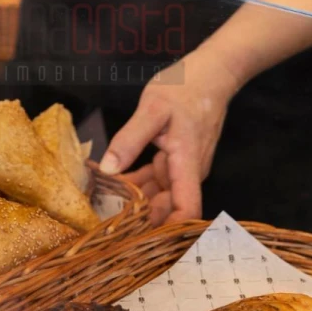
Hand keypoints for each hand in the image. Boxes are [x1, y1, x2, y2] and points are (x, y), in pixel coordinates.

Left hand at [100, 50, 240, 224]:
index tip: (137, 237)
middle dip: (141, 218)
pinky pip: (155, 179)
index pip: (186, 209)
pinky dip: (136, 183)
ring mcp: (181, 167)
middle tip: (104, 223)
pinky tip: (112, 183)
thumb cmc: (185, 88)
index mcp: (187, 164)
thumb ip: (130, 139)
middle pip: (168, 207)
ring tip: (101, 207)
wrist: (210, 73)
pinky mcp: (175, 160)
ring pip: (158, 194)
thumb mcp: (152, 108)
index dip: (168, 229)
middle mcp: (188, 172)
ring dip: (135, 201)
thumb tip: (108, 169)